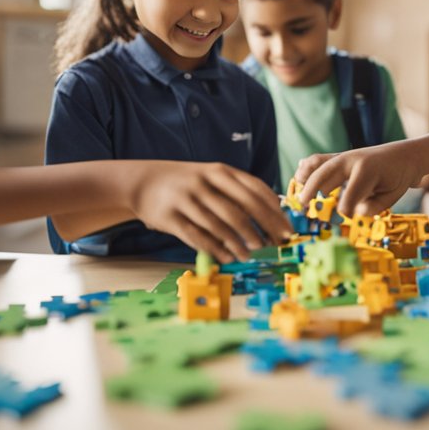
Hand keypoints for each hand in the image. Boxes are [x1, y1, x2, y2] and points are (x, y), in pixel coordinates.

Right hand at [128, 162, 290, 263]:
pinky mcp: (169, 217)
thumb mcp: (211, 177)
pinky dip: (216, 250)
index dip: (274, 212)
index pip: (255, 190)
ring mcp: (186, 199)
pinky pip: (197, 237)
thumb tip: (273, 213)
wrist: (142, 181)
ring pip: (220, 226)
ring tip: (251, 256)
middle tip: (275, 245)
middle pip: (241, 209)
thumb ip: (237, 190)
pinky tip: (228, 258)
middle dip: (262, 229)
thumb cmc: (187, 182)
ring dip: (239, 244)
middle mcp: (204, 183)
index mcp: (220, 171)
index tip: (286, 229)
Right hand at [298, 142, 421, 217]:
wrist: (403, 156)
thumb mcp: (393, 195)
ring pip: (317, 164)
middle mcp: (351, 161)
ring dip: (305, 180)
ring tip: (299, 196)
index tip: (344, 218)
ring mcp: (343, 157)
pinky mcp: (338, 157)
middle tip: (305, 208)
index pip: (349, 194)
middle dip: (313, 192)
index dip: (345, 209)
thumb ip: (375, 206)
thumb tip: (355, 212)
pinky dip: (306, 167)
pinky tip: (299, 177)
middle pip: (325, 175)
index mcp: (367, 171)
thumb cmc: (397, 178)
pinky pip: (318, 159)